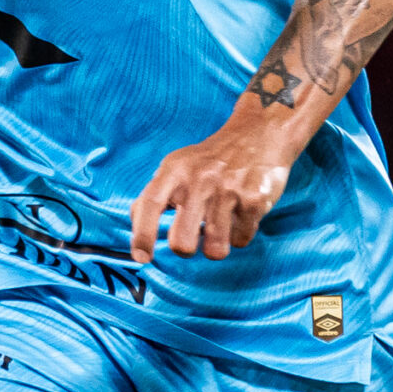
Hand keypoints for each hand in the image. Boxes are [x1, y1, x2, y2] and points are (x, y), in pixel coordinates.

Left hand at [128, 115, 295, 262]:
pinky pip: (241, 240)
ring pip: (214, 250)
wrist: (257, 134)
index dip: (141, 235)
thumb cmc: (208, 160)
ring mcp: (228, 190)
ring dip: (215, 247)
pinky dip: (238, 235)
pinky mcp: (255, 199)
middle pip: (181, 243)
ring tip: (218, 227)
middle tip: (191, 239)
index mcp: (174, 171)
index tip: (141, 257)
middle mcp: (199, 180)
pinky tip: (239, 215)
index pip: (150, 205)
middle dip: (184, 249)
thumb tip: (135, 228)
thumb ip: (153, 195)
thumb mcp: (175, 166)